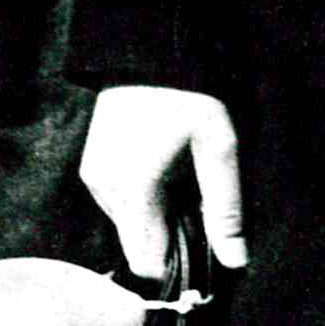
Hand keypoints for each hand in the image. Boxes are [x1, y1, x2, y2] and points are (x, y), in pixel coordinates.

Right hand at [78, 82, 248, 282]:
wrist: (145, 56)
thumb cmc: (187, 99)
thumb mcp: (218, 149)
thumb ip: (224, 208)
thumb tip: (234, 262)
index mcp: (134, 190)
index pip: (147, 263)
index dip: (176, 268)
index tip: (200, 254)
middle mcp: (105, 191)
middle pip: (138, 248)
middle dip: (168, 242)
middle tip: (196, 212)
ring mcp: (93, 180)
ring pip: (128, 229)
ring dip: (154, 222)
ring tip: (179, 188)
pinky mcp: (90, 170)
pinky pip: (118, 208)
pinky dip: (140, 205)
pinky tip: (159, 177)